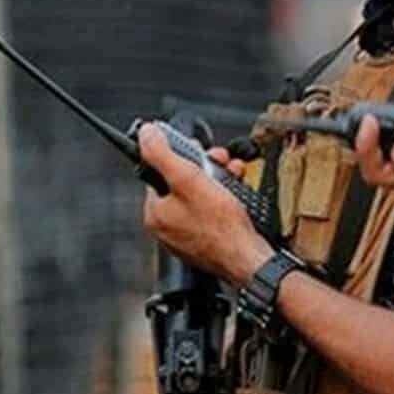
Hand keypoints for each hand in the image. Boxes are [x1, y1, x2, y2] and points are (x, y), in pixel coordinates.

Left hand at [138, 124, 272, 285]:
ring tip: (233, 176)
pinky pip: (211, 213)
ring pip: (199, 197)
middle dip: (204, 168)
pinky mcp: (206, 242)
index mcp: (156, 213)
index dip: (181, 157)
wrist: (248, 259)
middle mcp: (167, 227)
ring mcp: (186, 236)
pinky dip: (224, 201)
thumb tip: (145, 134)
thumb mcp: (188, 179)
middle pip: (181, 183)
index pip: (160, 173)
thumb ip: (162, 154)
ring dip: (218, 181)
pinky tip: (236, 196)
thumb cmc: (221, 227)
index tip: (197, 151)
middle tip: (220, 163)